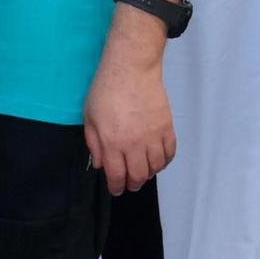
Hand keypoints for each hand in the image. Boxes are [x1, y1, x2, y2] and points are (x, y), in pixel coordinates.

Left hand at [82, 51, 175, 193]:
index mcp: (112, 142)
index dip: (116, 187)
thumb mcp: (89, 116)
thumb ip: (93, 143)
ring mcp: (153, 137)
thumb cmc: (106, 89)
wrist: (131, 69)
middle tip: (130, 184)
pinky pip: (170, 153)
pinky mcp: (167, 128)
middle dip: (133, 184)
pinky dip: (165, 161)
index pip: (116, 175)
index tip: (116, 189)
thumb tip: (100, 164)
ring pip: (156, 167)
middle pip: (138, 176)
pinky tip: (158, 160)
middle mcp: (134, 144)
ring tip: (143, 172)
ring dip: (149, 174)